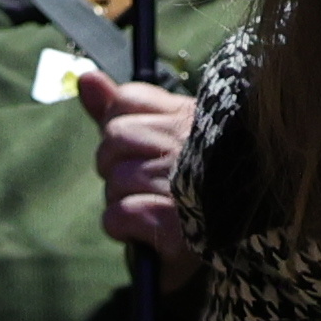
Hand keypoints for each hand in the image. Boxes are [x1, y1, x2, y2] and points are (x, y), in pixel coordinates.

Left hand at [70, 66, 197, 287]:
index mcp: (188, 118)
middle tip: (146, 185)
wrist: (235, 243)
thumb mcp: (161, 137)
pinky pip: (118, 215)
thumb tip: (86, 77)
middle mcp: (190, 144)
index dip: (122, 128)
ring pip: (116, 180)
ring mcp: (184, 185)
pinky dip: (124, 227)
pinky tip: (147, 230)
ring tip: (152, 209)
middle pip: (115, 138)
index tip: (141, 150)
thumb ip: (119, 106)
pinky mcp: (173, 225)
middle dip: (118, 166)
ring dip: (123, 200)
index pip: (127, 100)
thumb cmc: (192, 189)